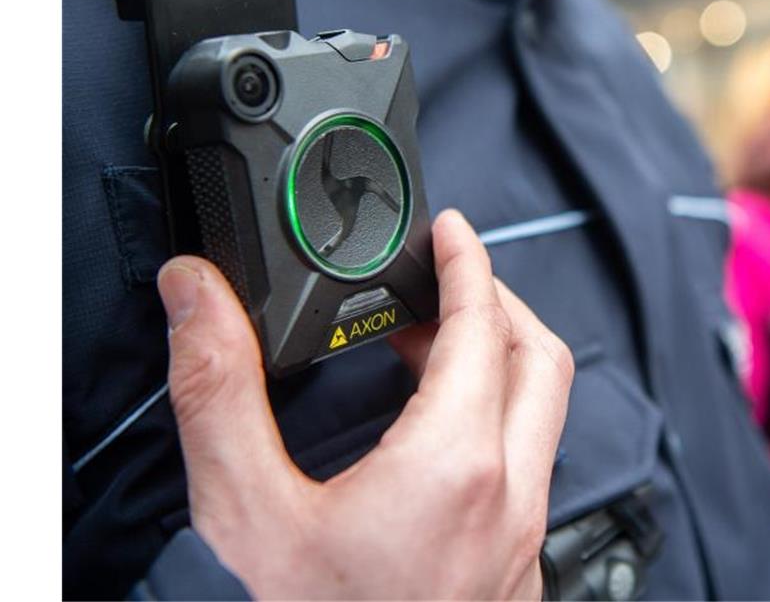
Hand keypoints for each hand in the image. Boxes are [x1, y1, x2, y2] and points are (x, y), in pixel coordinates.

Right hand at [156, 210, 574, 598]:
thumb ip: (220, 389)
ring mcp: (521, 543)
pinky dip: (495, 425)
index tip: (450, 230)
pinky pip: (529, 471)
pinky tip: (438, 440)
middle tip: (441, 283)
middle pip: (540, 360)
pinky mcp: (515, 575)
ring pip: (542, 419)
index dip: (468, 263)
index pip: (484, 325)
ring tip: (425, 351)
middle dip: (498, 304)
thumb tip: (199, 296)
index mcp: (454, 465)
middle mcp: (509, 499)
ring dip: (497, 366)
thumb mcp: (243, 509)